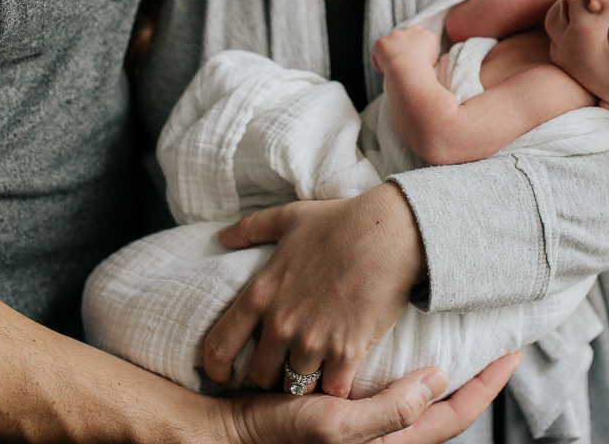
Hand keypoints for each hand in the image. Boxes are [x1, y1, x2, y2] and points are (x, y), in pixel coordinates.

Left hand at [206, 183, 425, 398]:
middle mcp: (281, 323)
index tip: (224, 373)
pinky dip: (336, 386)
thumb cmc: (340, 221)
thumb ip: (251, 229)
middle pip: (260, 375)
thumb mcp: (289, 218)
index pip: (219, 345)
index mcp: (261, 294)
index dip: (216, 366)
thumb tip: (222, 236)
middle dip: (270, 373)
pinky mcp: (346, 352)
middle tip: (284, 366)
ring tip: (316, 368)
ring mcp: (313, 341)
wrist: (391, 232)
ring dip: (305, 380)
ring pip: (296, 386)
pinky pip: (331, 390)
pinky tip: (342, 373)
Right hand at [223, 353, 520, 443]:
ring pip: (417, 386)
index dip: (488, 384)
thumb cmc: (279, 433)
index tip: (513, 354)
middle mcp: (383, 429)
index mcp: (390, 438)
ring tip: (463, 324)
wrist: (227, 428)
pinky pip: (383, 376)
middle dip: (472, 371)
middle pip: (443, 401)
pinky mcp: (343, 397)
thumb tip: (439, 379)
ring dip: (442, 358)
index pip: (455, 413)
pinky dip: (403, 356)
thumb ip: (391, 411)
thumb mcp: (336, 427)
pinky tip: (408, 328)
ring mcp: (364, 414)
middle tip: (496, 333)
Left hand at [372, 26, 439, 77]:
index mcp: (427, 36)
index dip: (416, 43)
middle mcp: (412, 31)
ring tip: (395, 69)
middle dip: (403, 44)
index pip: (422, 34)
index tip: (414, 54)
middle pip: (406, 34)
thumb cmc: (423, 72)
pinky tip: (385, 71)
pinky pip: (378, 52)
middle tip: (403, 61)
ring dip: (391, 52)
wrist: (409, 71)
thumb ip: (428, 55)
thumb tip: (422, 58)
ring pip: (391, 43)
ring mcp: (396, 35)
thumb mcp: (433, 62)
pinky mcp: (382, 41)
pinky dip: (380, 62)